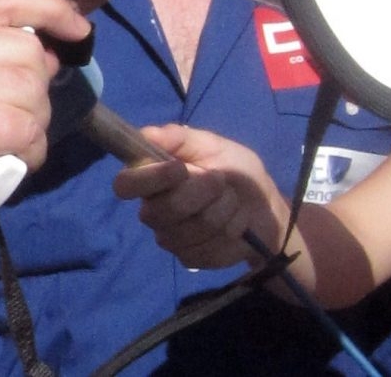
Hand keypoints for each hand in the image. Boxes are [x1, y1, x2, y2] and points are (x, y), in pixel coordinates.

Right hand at [0, 0, 89, 255]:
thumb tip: (49, 50)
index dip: (49, 7)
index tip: (77, 27)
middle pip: (26, 47)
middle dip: (35, 88)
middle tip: (10, 118)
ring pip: (32, 89)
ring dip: (31, 124)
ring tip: (2, 143)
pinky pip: (26, 127)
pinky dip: (27, 151)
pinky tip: (4, 160)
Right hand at [112, 123, 287, 268]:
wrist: (265, 209)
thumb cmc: (235, 171)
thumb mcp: (213, 145)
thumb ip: (180, 138)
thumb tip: (147, 133)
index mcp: (152, 179)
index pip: (125, 185)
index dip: (148, 178)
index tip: (179, 169)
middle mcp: (153, 210)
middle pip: (162, 210)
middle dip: (199, 193)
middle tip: (221, 180)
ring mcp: (170, 238)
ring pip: (190, 229)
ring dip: (221, 210)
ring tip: (232, 201)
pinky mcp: (190, 258)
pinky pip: (207, 248)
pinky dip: (230, 230)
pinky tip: (236, 224)